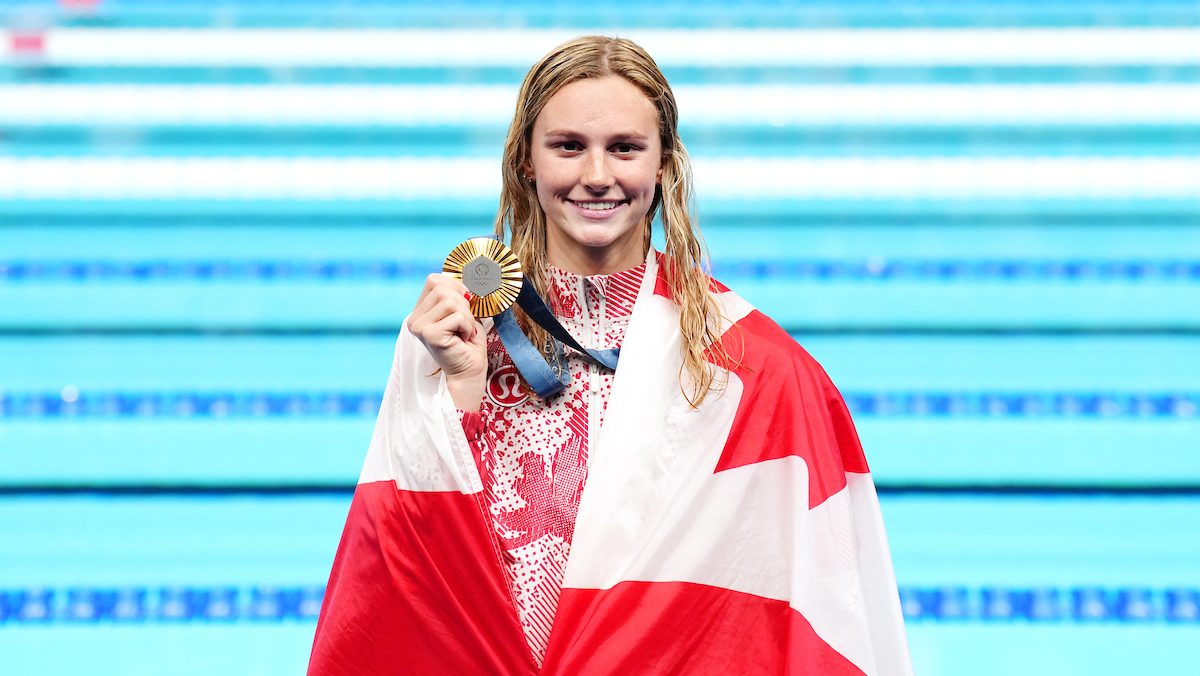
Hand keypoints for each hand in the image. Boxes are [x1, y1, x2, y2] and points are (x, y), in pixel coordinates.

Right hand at [408, 273, 486, 409]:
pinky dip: (467, 327)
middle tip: (464, 326)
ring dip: (467, 317)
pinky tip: (463, 340)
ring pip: (451, 301)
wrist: (469, 372)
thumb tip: (466, 276)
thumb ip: (458, 294)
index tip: (465, 304)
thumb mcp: (463, 312)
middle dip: (463, 305)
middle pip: (443, 289)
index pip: (434, 280)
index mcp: (419, 311)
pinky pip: (458, 316)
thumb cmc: (468, 344)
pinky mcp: (429, 334)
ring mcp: (419, 326)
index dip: (455, 286)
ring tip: (464, 333)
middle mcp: (414, 318)